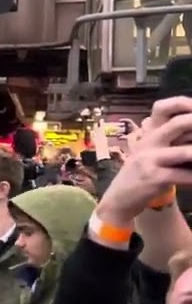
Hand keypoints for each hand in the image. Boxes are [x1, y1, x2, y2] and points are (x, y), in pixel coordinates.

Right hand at [97, 98, 191, 223]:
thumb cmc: (140, 175)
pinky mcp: (155, 178)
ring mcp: (150, 159)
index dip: (184, 104)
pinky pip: (184, 176)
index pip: (163, 108)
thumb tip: (189, 135)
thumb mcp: (149, 153)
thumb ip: (168, 141)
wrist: (119, 199)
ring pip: (186, 152)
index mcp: (147, 133)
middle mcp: (148, 142)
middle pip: (178, 123)